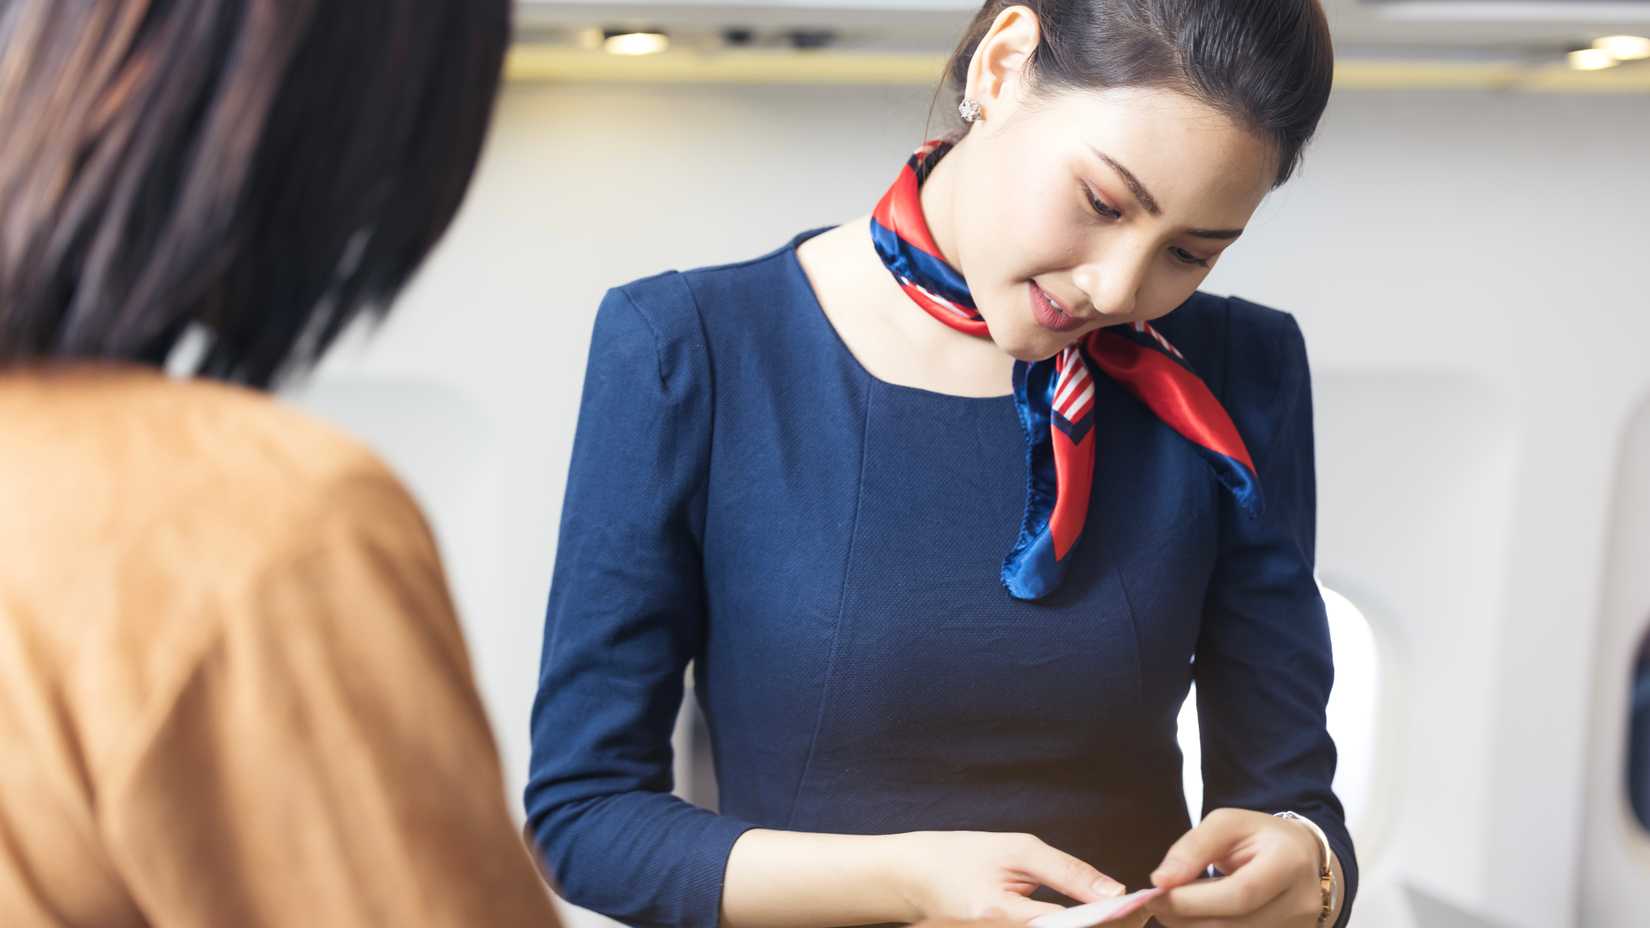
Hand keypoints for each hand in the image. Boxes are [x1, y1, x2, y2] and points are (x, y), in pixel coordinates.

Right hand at [893, 831, 1127, 923]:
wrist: (913, 878)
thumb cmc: (960, 856)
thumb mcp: (1015, 849)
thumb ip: (1065, 871)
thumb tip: (1114, 890)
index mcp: (1003, 915)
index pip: (1073, 925)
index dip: (1114, 917)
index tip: (1144, 907)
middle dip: (1111, 925)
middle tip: (1141, 911)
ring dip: (1097, 926)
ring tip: (1126, 913)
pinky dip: (1075, 926)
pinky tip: (1095, 917)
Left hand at [1145, 809, 1329, 926]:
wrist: (1302, 858)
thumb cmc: (1260, 836)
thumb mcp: (1227, 824)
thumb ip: (1193, 848)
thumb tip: (1161, 881)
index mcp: (1290, 862)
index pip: (1240, 893)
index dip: (1193, 900)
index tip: (1156, 893)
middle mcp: (1301, 902)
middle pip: (1235, 924)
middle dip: (1186, 917)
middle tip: (1155, 903)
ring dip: (1193, 927)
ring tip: (1173, 908)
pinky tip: (1195, 917)